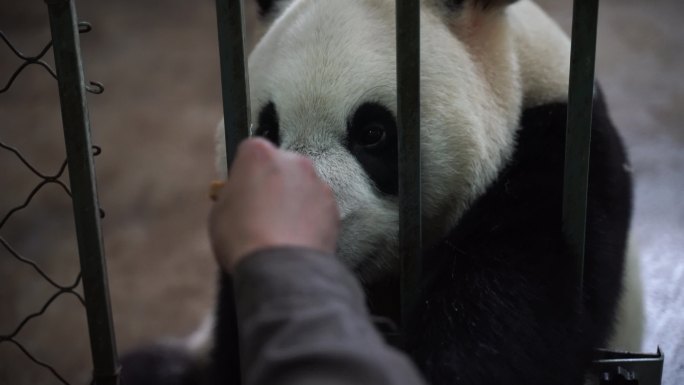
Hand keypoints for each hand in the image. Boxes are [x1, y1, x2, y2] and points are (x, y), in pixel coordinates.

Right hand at [209, 138, 339, 271]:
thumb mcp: (219, 212)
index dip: (245, 173)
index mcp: (258, 153)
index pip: (250, 151)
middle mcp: (292, 160)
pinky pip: (317, 206)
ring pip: (301, 186)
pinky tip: (297, 238)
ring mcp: (316, 181)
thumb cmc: (243, 238)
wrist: (282, 267)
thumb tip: (240, 193)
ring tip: (281, 230)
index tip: (243, 190)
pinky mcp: (333, 204)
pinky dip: (310, 217)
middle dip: (273, 183)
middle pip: (280, 166)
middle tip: (261, 212)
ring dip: (293, 200)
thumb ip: (233, 192)